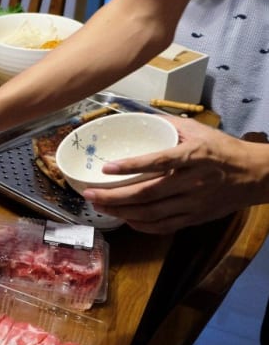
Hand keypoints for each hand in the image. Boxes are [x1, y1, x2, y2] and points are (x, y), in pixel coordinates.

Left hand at [83, 117, 268, 233]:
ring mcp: (194, 203)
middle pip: (148, 194)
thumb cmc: (223, 150)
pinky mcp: (195, 218)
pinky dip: (141, 225)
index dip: (130, 167)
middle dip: (115, 196)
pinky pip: (163, 227)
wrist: (256, 176)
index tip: (106, 168)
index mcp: (194, 156)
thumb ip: (168, 125)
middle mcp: (193, 181)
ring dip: (122, 212)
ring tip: (100, 206)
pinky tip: (124, 219)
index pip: (158, 162)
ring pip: (151, 213)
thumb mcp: (199, 130)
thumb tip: (137, 118)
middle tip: (90, 194)